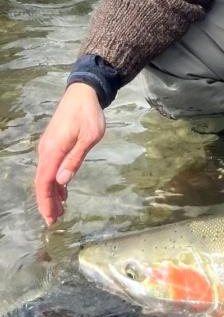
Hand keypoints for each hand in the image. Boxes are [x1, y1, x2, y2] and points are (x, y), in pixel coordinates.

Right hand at [35, 83, 104, 223]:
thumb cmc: (89, 116)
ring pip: (46, 176)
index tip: (49, 218)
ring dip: (52, 195)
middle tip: (54, 221)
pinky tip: (63, 193)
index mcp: (53, 151)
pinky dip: (56, 183)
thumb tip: (62, 181)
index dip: (46, 201)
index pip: (44, 182)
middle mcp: (46, 151)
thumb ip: (75, 160)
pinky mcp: (54, 146)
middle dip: (47, 203)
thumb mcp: (88, 138)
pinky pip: (51, 169)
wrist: (82, 95)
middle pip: (43, 182)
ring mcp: (49, 148)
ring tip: (59, 212)